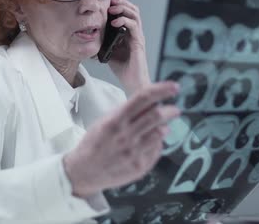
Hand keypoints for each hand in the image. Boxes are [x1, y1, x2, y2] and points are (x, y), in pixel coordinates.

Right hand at [63, 82, 179, 196]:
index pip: (142, 98)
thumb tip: (151, 101)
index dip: (162, 90)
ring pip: (160, 133)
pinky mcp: (139, 167)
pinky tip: (149, 143)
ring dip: (164, 127)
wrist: (84, 171)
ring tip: (161, 127)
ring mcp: (133, 153)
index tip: (174, 87)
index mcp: (116, 120)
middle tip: (175, 109)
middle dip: (170, 110)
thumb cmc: (95, 143)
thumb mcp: (105, 121)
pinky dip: (157, 143)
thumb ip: (127, 112)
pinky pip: (156, 149)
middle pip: (156, 116)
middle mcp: (125, 136)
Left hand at [106, 0, 150, 93]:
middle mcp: (135, 32)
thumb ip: (104, 42)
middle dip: (122, 1)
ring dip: (123, 8)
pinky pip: (134, 27)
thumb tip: (91, 35)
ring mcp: (138, 37)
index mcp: (129, 33)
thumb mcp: (109, 52)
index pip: (126, 12)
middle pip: (133, 9)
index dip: (120, 1)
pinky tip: (115, 22)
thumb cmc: (123, 70)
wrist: (133, 84)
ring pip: (135, 14)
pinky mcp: (139, 43)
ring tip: (112, 8)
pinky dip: (124, 21)